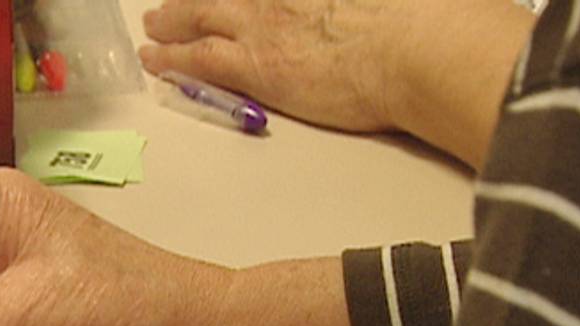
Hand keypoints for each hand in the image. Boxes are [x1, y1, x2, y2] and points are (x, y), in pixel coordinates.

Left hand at [139, 0, 535, 167]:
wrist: (417, 49)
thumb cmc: (425, 16)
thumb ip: (368, 4)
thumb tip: (371, 13)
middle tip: (173, 3)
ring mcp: (263, 23)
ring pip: (200, 16)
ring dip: (173, 21)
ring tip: (155, 27)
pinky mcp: (256, 65)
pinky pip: (199, 60)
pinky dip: (173, 58)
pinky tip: (157, 60)